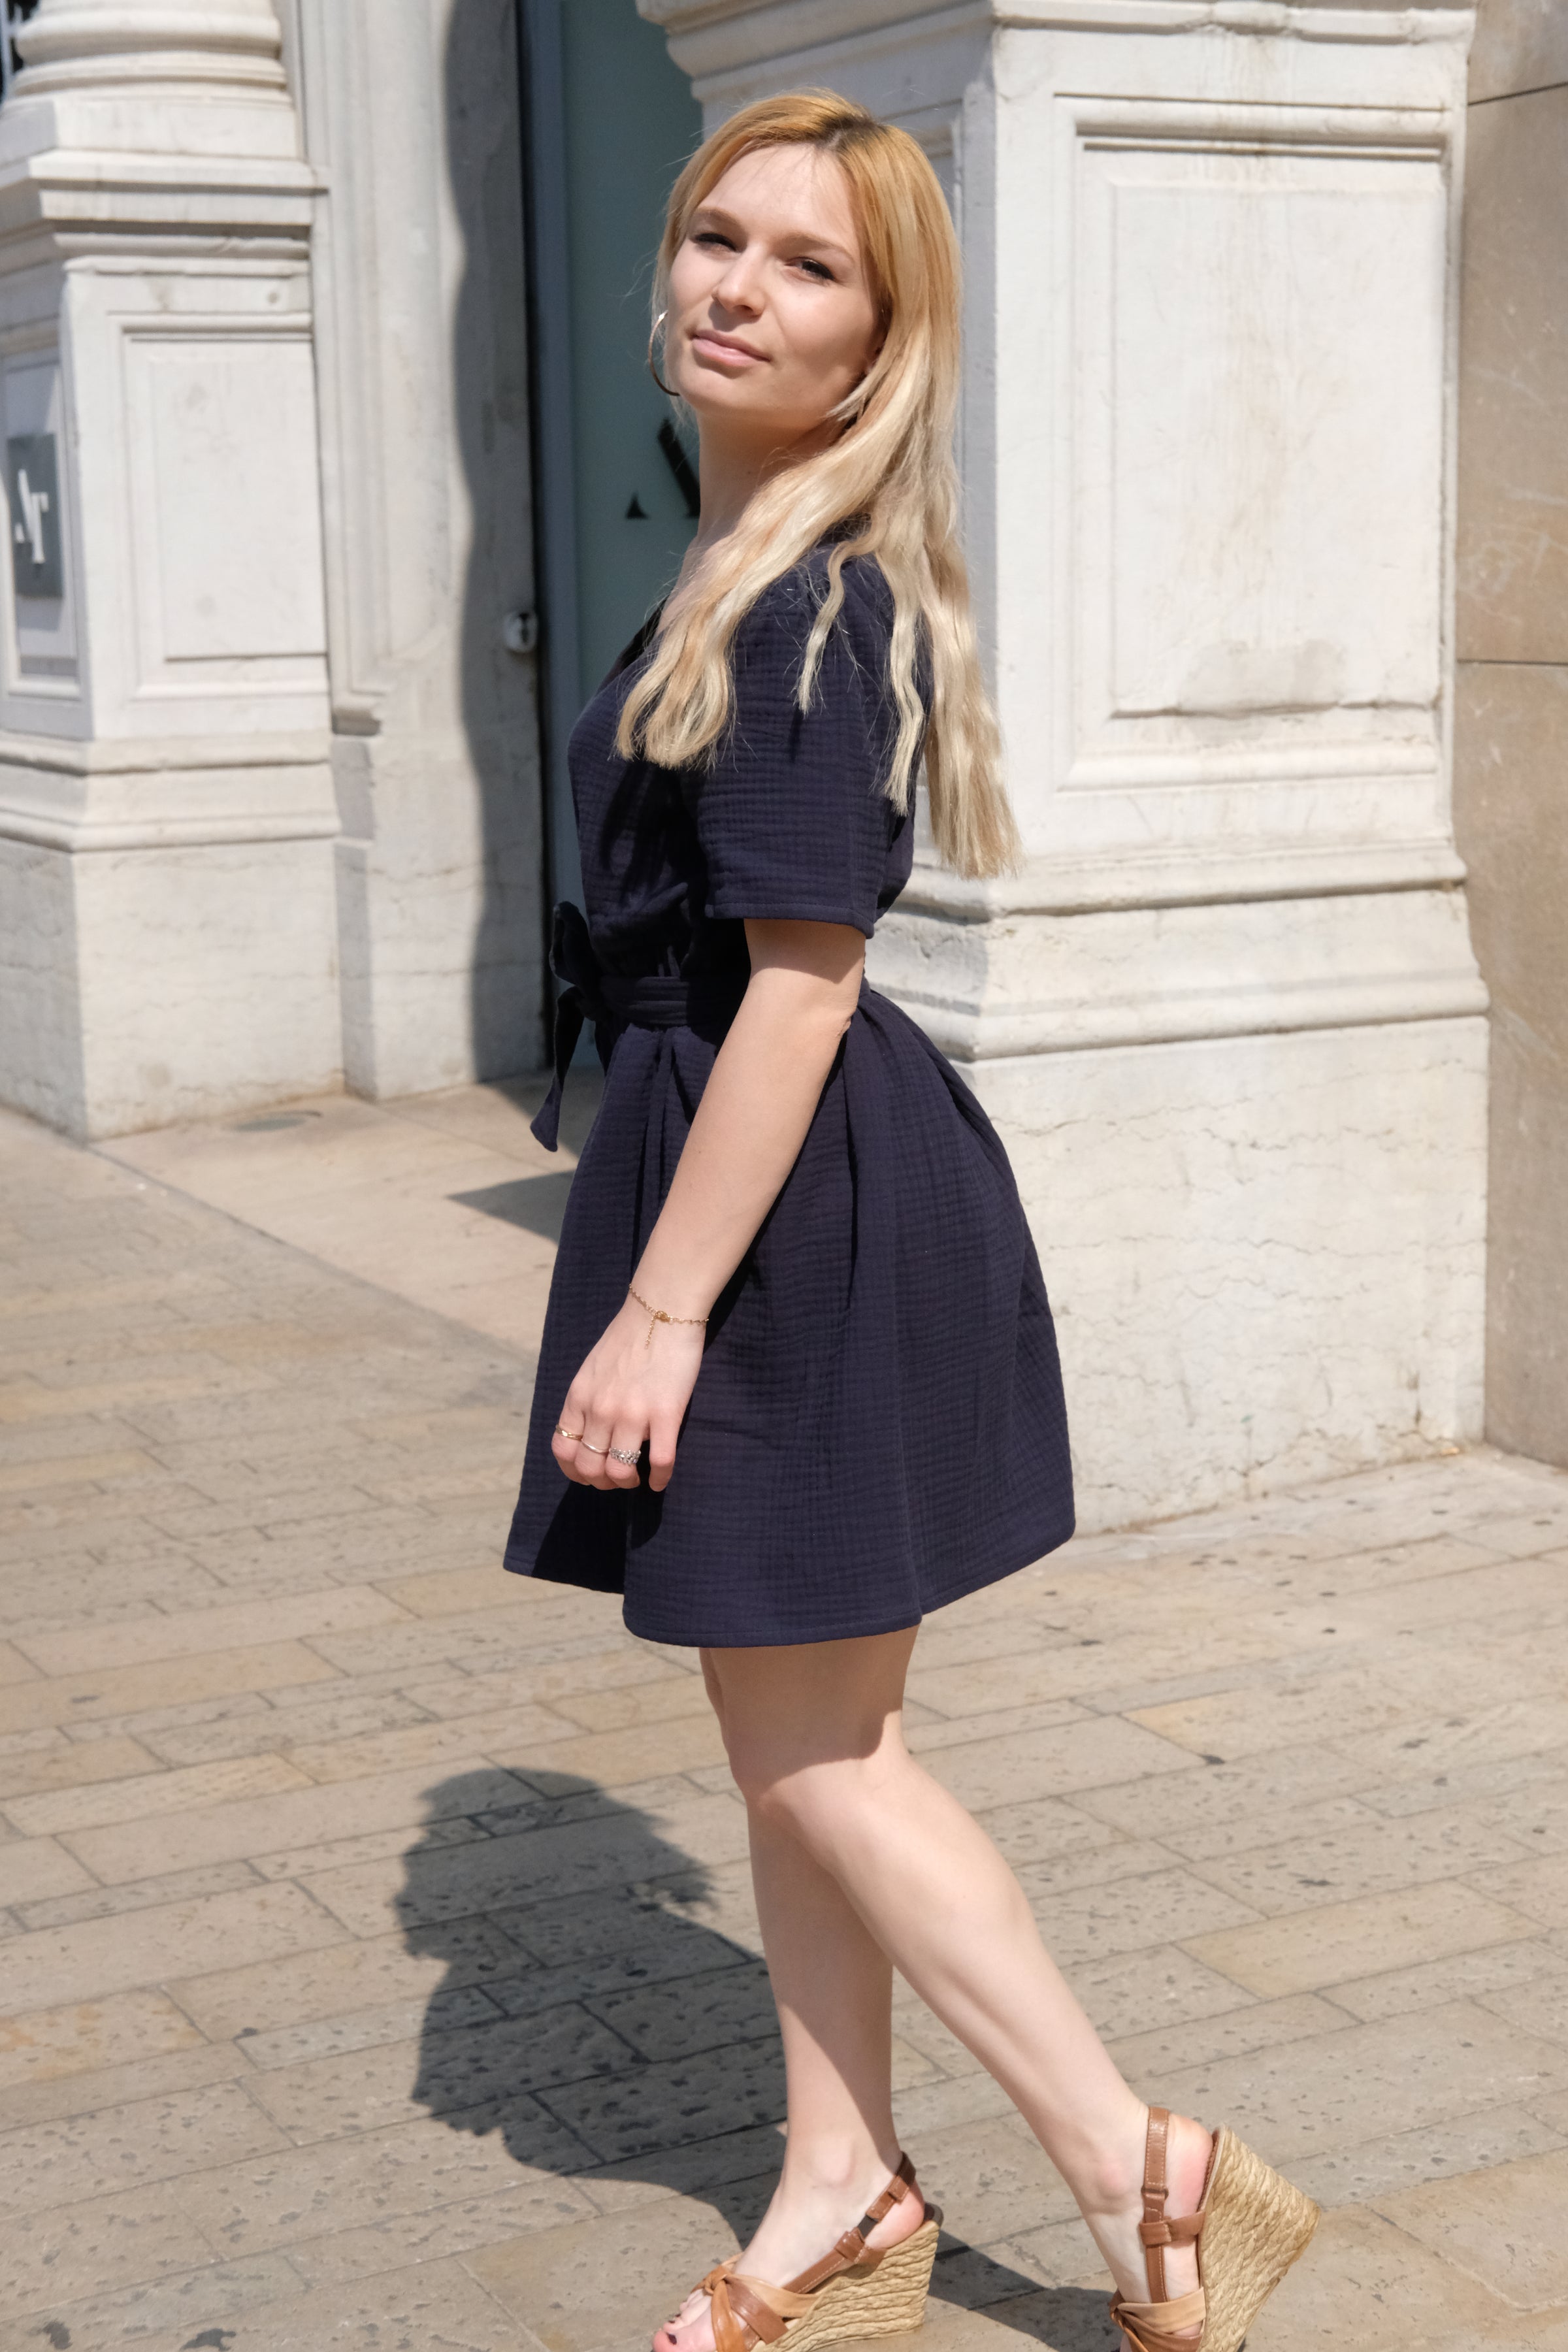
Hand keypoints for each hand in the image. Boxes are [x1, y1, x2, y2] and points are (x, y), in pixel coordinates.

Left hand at [552, 1293, 705, 1492]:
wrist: (662, 1309)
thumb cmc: (629, 1337)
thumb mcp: (592, 1369)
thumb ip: (588, 1400)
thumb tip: (590, 1432)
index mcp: (579, 1397)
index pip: (562, 1450)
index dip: (574, 1471)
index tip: (590, 1474)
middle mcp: (600, 1410)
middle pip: (589, 1467)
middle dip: (602, 1482)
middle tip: (617, 1478)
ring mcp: (632, 1414)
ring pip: (620, 1471)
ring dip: (628, 1482)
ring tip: (637, 1477)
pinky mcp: (665, 1414)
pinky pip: (660, 1462)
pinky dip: (659, 1479)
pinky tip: (660, 1480)